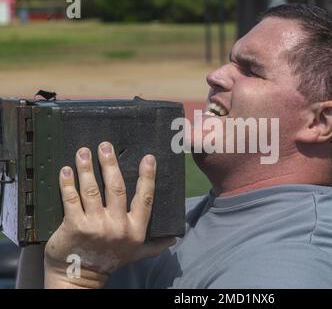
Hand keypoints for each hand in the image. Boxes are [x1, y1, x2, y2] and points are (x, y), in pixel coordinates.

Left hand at [44, 142, 175, 288]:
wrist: (80, 277)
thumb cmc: (110, 261)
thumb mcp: (136, 254)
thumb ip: (155, 245)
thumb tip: (175, 238)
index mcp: (135, 229)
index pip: (145, 199)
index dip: (148, 177)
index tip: (148, 158)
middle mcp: (117, 226)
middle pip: (116, 188)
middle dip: (110, 164)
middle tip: (106, 146)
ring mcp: (94, 225)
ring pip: (91, 190)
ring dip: (86, 168)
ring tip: (83, 152)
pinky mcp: (74, 225)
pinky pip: (71, 199)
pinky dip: (67, 183)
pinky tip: (65, 170)